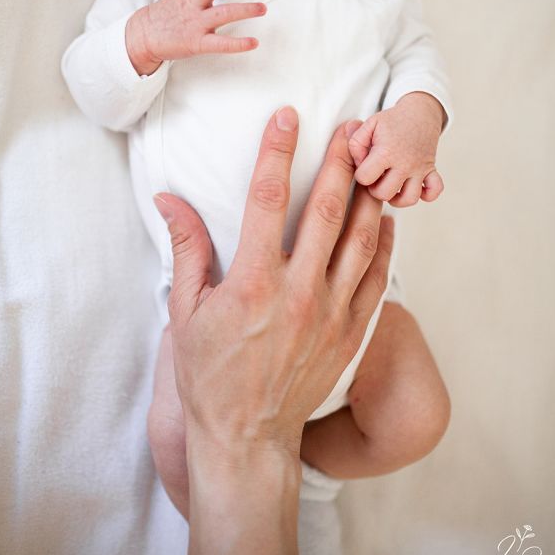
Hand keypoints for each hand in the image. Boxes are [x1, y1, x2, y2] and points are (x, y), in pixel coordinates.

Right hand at [126, 0, 266, 75]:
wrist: (141, 37)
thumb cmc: (162, 18)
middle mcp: (192, 5)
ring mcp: (195, 24)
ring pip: (222, 12)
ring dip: (245, 9)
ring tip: (262, 8)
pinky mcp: (196, 43)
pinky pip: (220, 43)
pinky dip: (238, 43)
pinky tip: (253, 42)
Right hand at [153, 108, 392, 554]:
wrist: (247, 438)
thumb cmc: (210, 374)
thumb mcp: (185, 311)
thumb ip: (186, 248)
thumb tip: (168, 198)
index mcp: (253, 281)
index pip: (267, 200)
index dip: (276, 152)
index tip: (287, 117)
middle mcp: (298, 291)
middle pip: (326, 210)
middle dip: (340, 161)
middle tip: (353, 126)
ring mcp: (330, 312)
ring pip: (360, 240)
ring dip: (368, 194)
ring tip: (376, 159)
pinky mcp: (351, 333)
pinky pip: (376, 278)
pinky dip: (384, 244)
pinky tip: (386, 218)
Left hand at [348, 92, 444, 206]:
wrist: (419, 112)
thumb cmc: (393, 121)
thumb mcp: (369, 125)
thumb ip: (355, 143)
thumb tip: (357, 163)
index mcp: (387, 151)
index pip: (365, 178)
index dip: (360, 174)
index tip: (365, 165)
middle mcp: (405, 163)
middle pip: (384, 194)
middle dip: (375, 189)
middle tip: (376, 177)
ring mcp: (420, 169)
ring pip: (409, 199)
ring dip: (397, 198)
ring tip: (391, 187)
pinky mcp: (431, 171)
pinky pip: (434, 191)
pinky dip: (426, 195)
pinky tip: (414, 188)